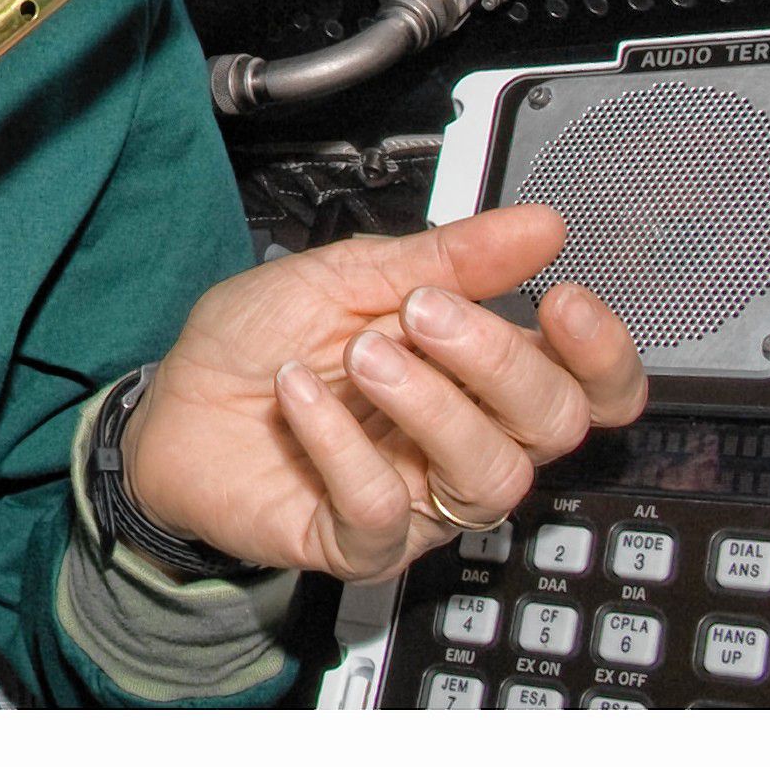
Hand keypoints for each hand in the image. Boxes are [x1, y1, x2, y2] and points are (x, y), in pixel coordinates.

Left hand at [114, 205, 645, 579]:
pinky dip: (341, 445)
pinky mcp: (359, 542)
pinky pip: (385, 509)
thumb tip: (537, 226)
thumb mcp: (345, 273)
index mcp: (477, 373)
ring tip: (363, 355)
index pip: (589, 386)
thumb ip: (445, 256)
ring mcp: (419, 499)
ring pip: (490, 478)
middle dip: (497, 359)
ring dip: (431, 404)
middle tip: (423, 312)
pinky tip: (298, 397)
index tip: (565, 301)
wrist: (168, 404)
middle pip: (554, 426)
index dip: (601, 354)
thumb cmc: (259, 341)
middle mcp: (463, 439)